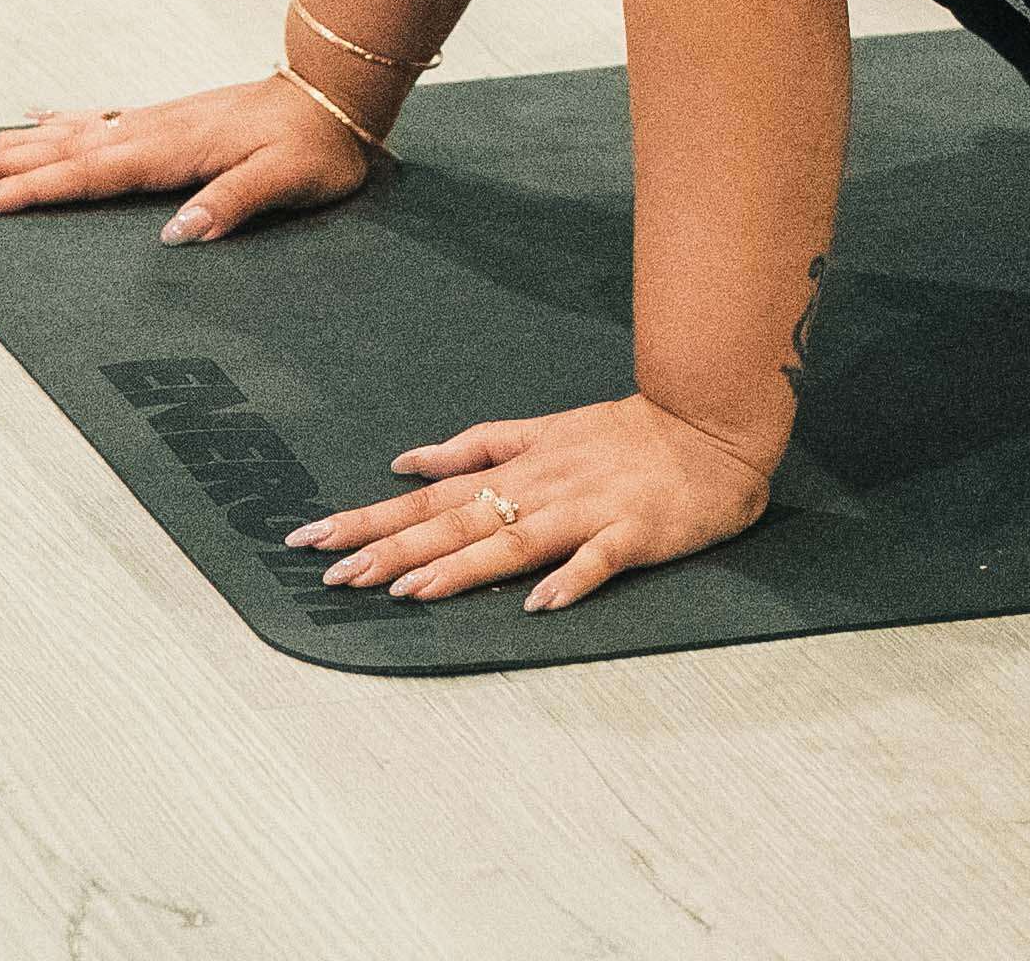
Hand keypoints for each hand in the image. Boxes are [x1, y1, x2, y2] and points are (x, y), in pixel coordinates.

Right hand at [0, 74, 377, 244]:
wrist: (338, 87)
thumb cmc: (320, 143)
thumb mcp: (289, 180)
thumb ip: (233, 204)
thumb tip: (174, 237)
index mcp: (172, 151)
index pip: (87, 174)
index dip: (30, 190)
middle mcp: (152, 131)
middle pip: (58, 150)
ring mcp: (155, 120)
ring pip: (66, 132)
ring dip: (11, 143)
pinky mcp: (166, 118)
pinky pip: (94, 117)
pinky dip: (56, 120)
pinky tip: (32, 117)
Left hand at [296, 389, 778, 617]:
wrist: (714, 424)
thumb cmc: (629, 434)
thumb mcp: (545, 429)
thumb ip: (478, 446)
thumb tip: (408, 460)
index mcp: (520, 467)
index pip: (431, 497)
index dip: (373, 518)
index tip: (315, 540)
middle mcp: (542, 487)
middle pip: (455, 521)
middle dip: (390, 548)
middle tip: (333, 574)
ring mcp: (587, 510)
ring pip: (514, 541)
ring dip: (459, 568)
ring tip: (406, 592)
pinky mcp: (635, 533)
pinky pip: (599, 559)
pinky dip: (570, 580)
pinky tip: (539, 604)